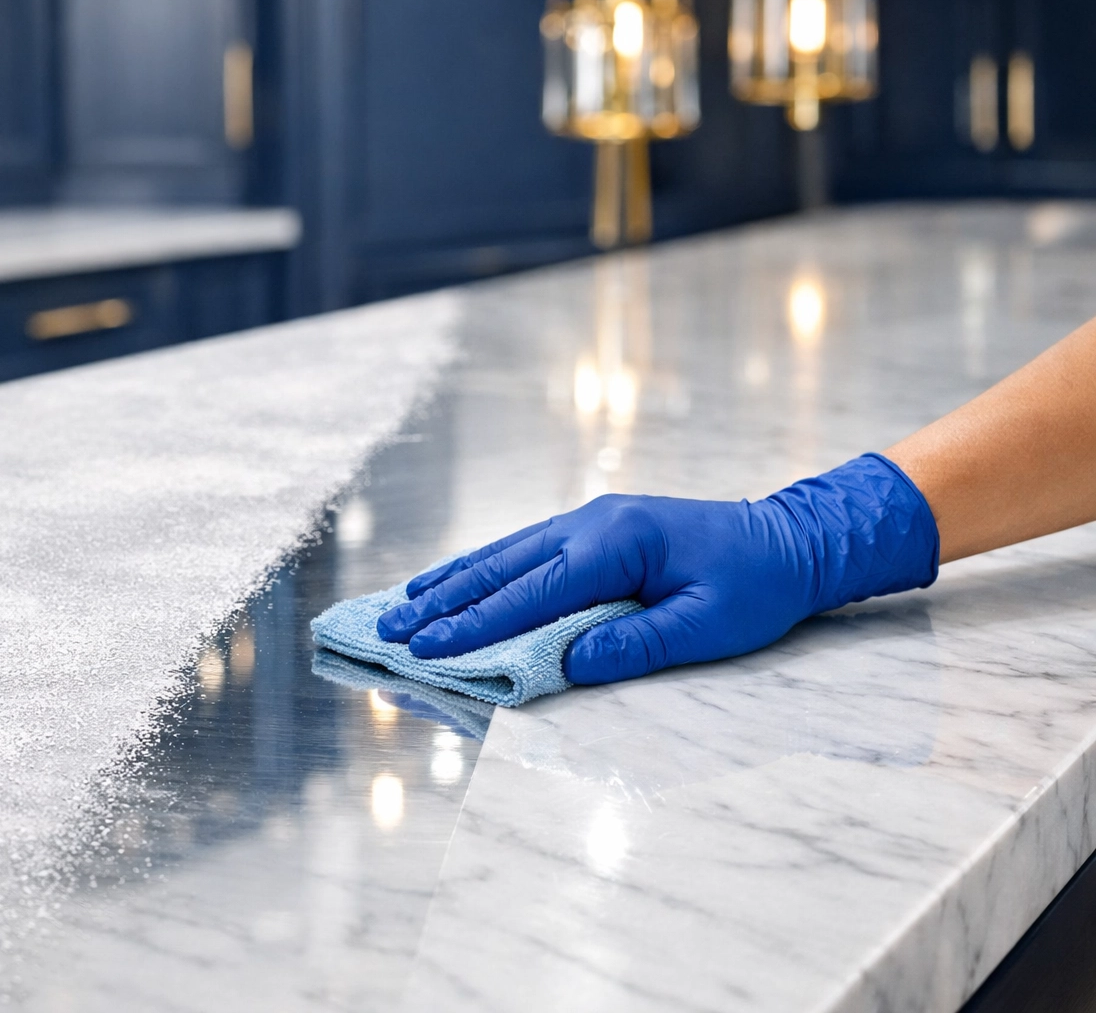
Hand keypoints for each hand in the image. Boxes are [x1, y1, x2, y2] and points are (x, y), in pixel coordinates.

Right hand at [377, 454, 939, 684]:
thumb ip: (638, 643)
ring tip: (401, 606)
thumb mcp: (709, 624)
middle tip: (392, 631)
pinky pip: (522, 550)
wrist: (791, 539)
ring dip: (451, 582)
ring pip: (503, 553)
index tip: (429, 648)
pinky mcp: (591, 530)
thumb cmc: (756, 585)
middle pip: (502, 566)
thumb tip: (569, 663)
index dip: (477, 624)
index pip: (533, 591)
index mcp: (617, 541)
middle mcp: (591, 522)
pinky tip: (451, 580)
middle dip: (444, 603)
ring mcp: (588, 520)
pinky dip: (480, 568)